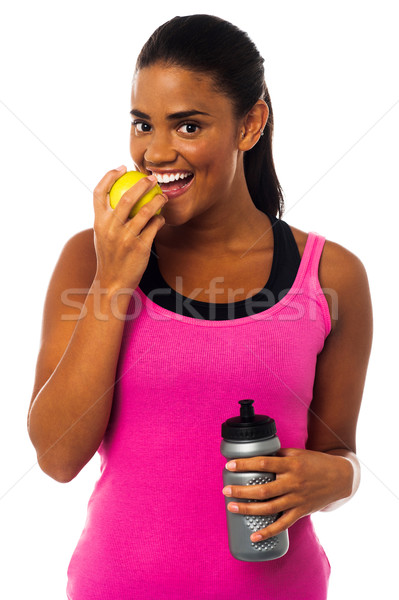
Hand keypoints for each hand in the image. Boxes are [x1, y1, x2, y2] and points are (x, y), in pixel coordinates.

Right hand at [93, 166, 167, 291]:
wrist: (112, 283)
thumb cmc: (109, 257)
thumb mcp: (101, 236)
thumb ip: (107, 218)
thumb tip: (117, 197)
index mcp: (98, 222)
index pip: (99, 192)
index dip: (109, 176)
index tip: (122, 168)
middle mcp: (111, 228)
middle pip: (127, 197)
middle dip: (142, 184)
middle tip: (152, 178)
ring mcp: (126, 238)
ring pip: (145, 211)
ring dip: (157, 200)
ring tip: (164, 196)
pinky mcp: (140, 247)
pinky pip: (154, 227)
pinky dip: (159, 220)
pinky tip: (162, 217)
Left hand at [222, 448, 352, 541]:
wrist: (339, 478)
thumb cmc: (314, 463)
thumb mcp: (296, 454)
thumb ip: (277, 456)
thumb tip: (254, 458)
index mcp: (291, 465)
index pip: (264, 464)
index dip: (245, 464)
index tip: (229, 466)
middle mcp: (293, 483)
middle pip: (263, 489)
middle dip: (242, 491)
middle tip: (226, 490)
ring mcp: (297, 499)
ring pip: (269, 508)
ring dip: (248, 509)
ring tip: (231, 507)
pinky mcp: (301, 512)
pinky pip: (282, 525)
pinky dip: (268, 532)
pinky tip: (254, 536)